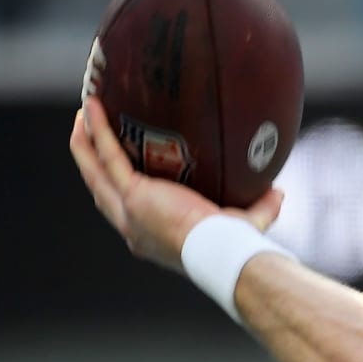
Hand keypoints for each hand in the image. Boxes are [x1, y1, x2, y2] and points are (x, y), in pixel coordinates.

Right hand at [69, 96, 283, 270]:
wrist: (223, 253)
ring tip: (83, 115)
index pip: (125, 209)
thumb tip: (278, 192)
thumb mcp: (245, 224)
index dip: (116, 186)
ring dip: (85, 143)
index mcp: (150, 235)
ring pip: (95, 172)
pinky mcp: (134, 194)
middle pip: (100, 188)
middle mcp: (132, 225)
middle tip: (86, 132)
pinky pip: (109, 156)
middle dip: (90, 161)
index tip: (116, 163)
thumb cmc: (233, 246)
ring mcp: (129, 210)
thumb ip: (260, 208)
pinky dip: (98, 131)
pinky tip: (92, 108)